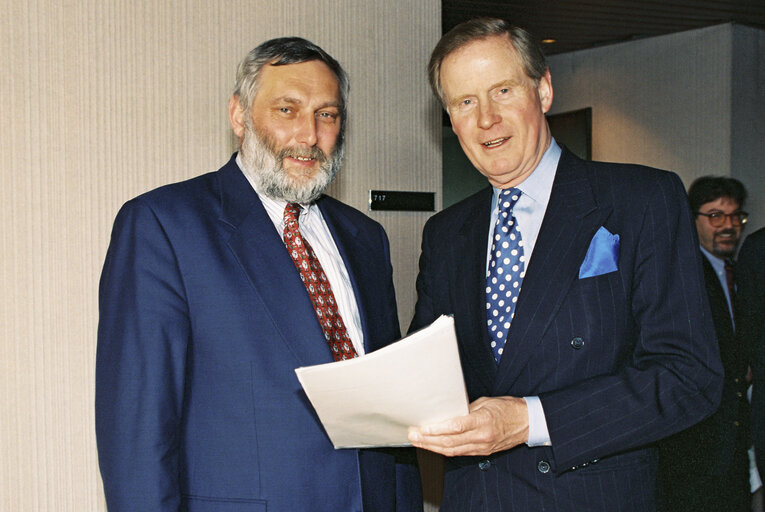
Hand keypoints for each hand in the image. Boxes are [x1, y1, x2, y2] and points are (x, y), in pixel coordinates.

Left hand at [407, 396, 528, 456]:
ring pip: (453, 450)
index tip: (422, 428)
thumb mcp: (485, 402)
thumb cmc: (507, 408)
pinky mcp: (482, 452)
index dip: (437, 430)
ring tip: (418, 441)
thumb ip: (466, 409)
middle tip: (413, 435)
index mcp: (483, 421)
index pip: (456, 427)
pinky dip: (444, 450)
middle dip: (428, 440)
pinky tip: (433, 446)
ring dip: (433, 447)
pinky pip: (460, 453)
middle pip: (450, 442)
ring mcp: (482, 447)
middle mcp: (482, 437)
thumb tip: (447, 412)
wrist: (526, 423)